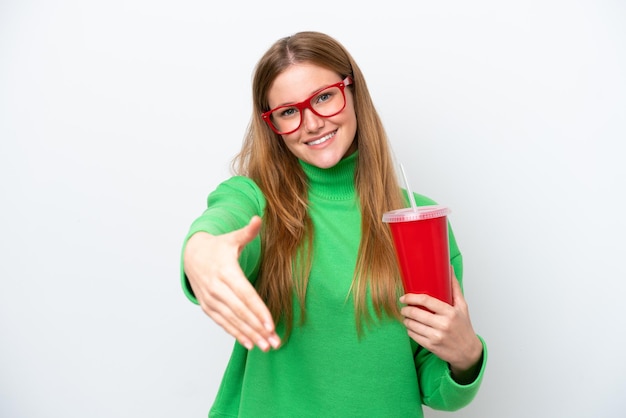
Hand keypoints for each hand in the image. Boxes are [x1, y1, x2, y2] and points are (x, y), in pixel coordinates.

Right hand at [183, 216, 280, 351]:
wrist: (191, 255)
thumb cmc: (218, 247)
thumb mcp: (232, 237)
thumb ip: (247, 232)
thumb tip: (258, 218)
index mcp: (226, 271)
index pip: (245, 294)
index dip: (258, 310)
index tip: (271, 325)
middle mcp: (217, 288)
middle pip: (241, 311)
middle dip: (258, 328)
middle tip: (274, 342)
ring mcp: (211, 299)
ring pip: (232, 320)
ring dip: (250, 334)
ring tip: (266, 346)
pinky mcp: (207, 307)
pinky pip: (223, 323)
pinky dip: (236, 334)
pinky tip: (250, 343)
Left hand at [400, 267, 482, 383]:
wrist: (468, 352)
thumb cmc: (464, 326)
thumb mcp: (462, 306)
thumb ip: (455, 287)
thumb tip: (450, 269)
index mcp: (450, 312)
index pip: (426, 300)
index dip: (411, 297)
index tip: (404, 297)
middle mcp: (443, 324)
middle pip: (416, 313)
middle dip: (406, 309)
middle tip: (403, 307)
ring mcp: (437, 336)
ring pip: (412, 325)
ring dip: (406, 320)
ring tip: (407, 317)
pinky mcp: (431, 346)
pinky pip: (413, 336)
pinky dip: (409, 330)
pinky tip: (411, 327)